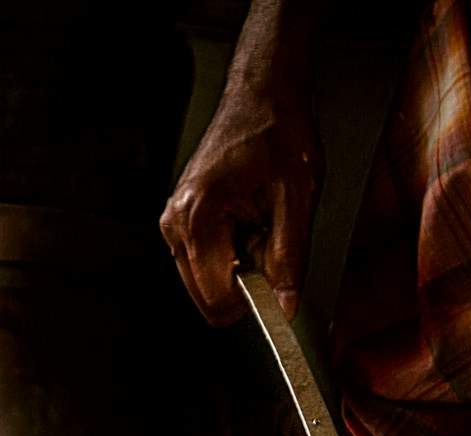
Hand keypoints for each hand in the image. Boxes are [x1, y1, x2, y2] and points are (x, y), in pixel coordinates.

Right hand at [161, 80, 320, 325]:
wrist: (261, 95)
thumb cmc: (276, 131)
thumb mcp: (297, 197)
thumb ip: (290, 257)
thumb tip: (285, 304)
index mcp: (199, 214)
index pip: (218, 295)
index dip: (254, 304)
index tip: (279, 294)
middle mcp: (176, 222)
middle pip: (208, 295)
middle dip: (245, 284)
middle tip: (270, 240)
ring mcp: (173, 222)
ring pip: (206, 282)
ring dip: (238, 269)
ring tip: (258, 224)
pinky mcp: (179, 221)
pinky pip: (204, 262)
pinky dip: (230, 255)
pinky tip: (247, 222)